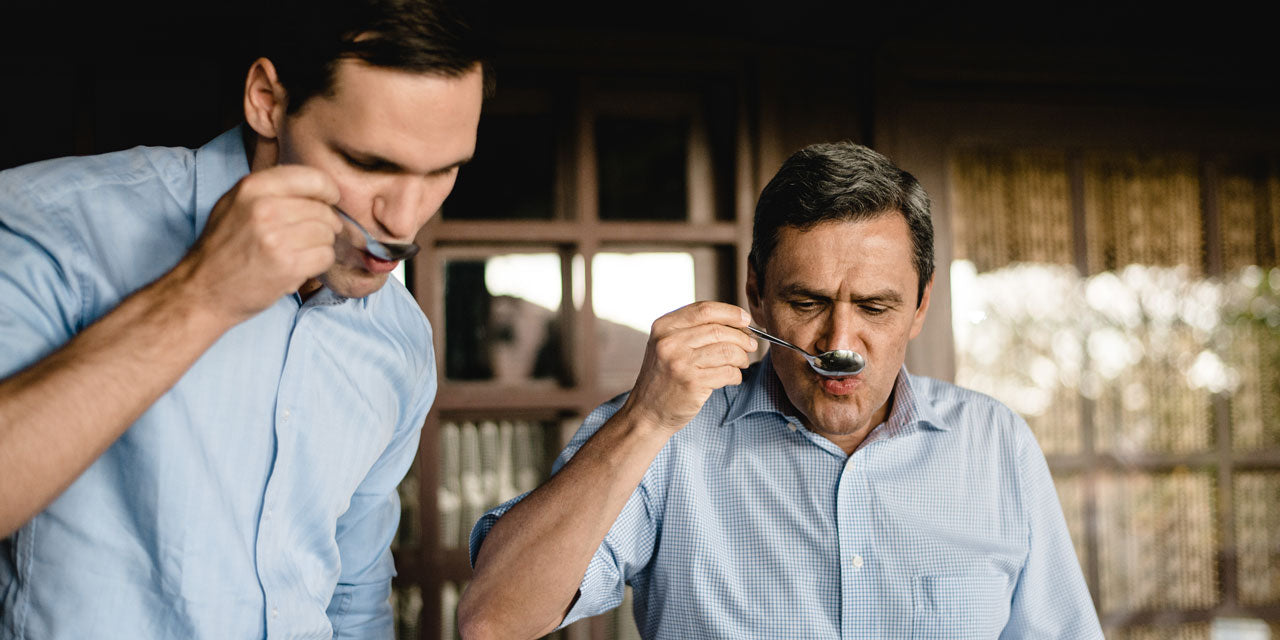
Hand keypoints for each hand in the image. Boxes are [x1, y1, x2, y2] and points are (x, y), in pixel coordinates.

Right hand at [177, 165, 341, 321]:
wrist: (203, 289)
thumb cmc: (223, 247)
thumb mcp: (235, 203)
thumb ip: (272, 189)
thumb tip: (320, 187)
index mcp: (253, 187)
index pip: (313, 178)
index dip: (328, 190)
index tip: (329, 200)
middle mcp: (264, 209)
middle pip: (322, 210)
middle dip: (325, 224)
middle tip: (311, 235)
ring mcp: (276, 238)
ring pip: (327, 233)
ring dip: (321, 245)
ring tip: (300, 251)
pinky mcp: (287, 266)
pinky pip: (326, 256)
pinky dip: (319, 262)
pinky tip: (301, 265)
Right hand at [620, 301, 757, 433]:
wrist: (647, 412)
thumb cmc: (663, 377)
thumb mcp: (668, 345)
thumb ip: (693, 329)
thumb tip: (737, 321)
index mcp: (663, 327)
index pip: (704, 310)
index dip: (730, 313)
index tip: (746, 319)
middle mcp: (669, 342)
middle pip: (719, 330)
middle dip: (742, 337)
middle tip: (751, 345)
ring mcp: (680, 363)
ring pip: (727, 351)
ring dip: (742, 357)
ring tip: (742, 363)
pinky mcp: (692, 383)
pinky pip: (728, 372)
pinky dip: (736, 375)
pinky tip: (732, 378)